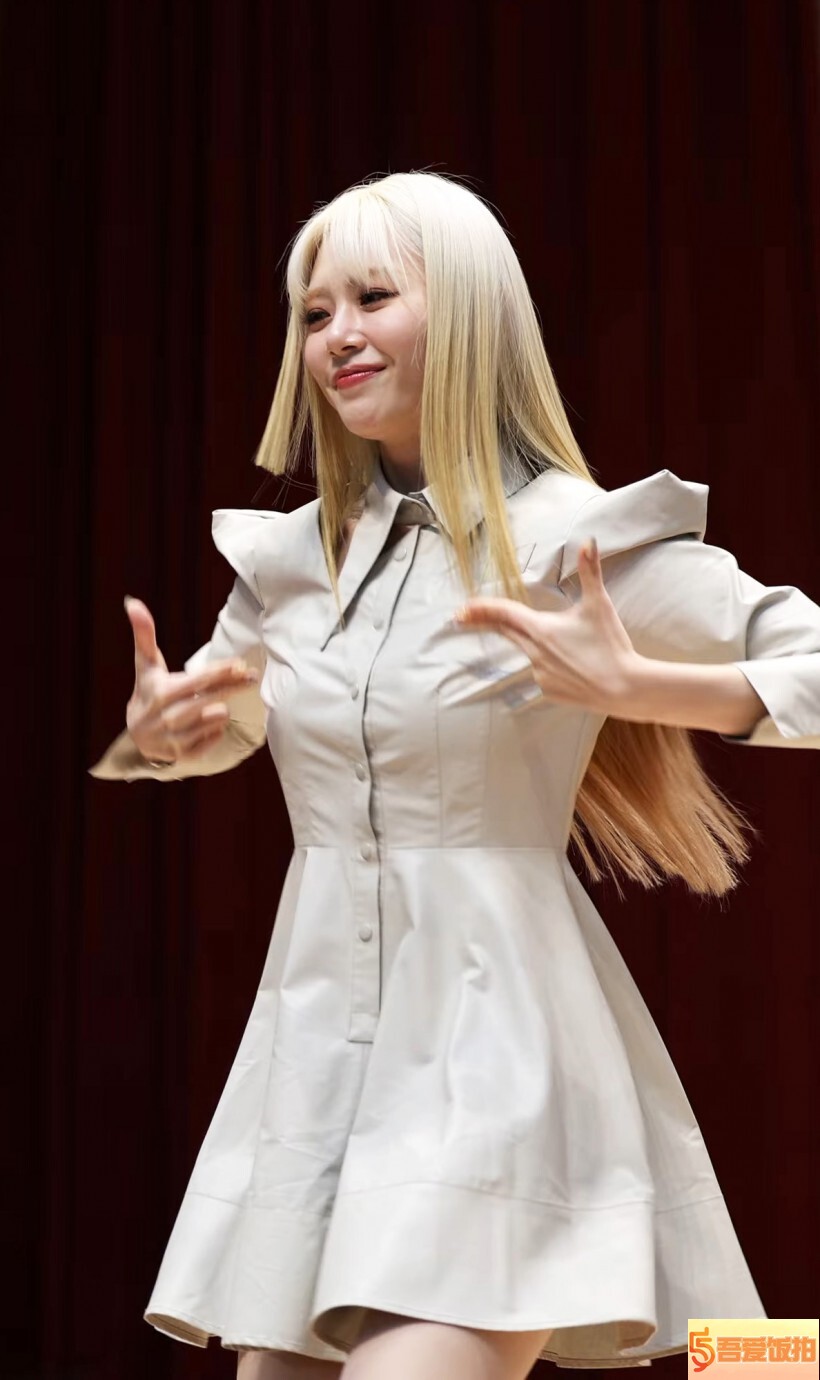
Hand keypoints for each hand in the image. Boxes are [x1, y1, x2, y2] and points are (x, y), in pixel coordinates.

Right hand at [124, 596, 259, 763]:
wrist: (137, 736)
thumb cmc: (147, 691)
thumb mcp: (145, 665)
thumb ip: (144, 634)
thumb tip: (133, 602)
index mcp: (159, 692)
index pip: (198, 680)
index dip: (221, 671)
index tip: (241, 664)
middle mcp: (167, 717)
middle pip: (211, 699)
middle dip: (233, 686)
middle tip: (252, 677)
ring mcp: (175, 739)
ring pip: (216, 719)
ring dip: (221, 709)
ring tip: (217, 703)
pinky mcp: (185, 755)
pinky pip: (213, 739)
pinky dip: (216, 730)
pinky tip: (210, 723)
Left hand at [451, 538, 640, 715]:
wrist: (625, 688)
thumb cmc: (611, 645)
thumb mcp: (599, 605)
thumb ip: (590, 571)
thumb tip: (588, 541)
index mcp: (541, 629)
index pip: (504, 613)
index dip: (481, 608)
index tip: (462, 608)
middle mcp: (534, 652)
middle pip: (507, 632)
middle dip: (488, 622)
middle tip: (466, 616)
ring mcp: (539, 674)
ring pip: (529, 652)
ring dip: (537, 645)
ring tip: (572, 647)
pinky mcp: (548, 691)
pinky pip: (543, 673)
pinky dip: (552, 666)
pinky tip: (576, 668)